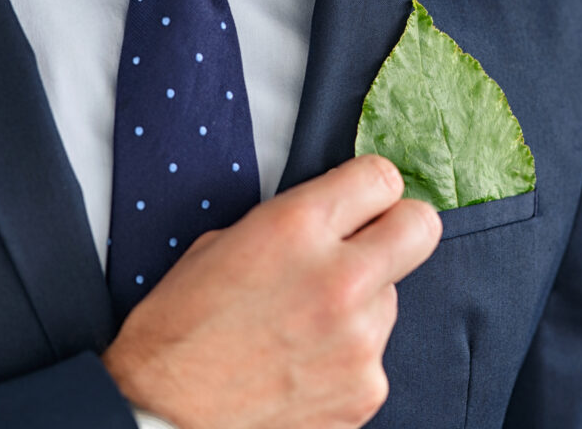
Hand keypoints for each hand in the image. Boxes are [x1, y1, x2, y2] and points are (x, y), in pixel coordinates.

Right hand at [102, 154, 441, 428]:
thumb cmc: (177, 334)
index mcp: (297, 228)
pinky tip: (305, 364)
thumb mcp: (223, 244)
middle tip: (371, 243)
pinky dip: (350, 353)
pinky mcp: (366, 390)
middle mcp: (339, 278)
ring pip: (393, 295)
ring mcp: (359, 340)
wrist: (161, 427)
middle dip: (401, 227)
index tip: (365, 198)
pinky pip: (376, 351)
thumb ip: (294, 223)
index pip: (382, 178)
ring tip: (308, 324)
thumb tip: (336, 220)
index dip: (373, 185)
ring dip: (363, 300)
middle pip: (420, 227)